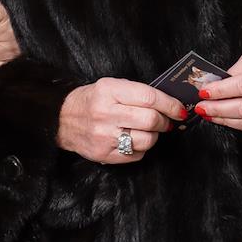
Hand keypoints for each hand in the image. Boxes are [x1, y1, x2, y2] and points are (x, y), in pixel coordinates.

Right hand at [57, 78, 187, 163]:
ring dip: (155, 135)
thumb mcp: (109, 86)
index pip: (149, 97)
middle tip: (167, 121)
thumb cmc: (90, 100)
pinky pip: (137, 154)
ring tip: (149, 130)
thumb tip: (168, 103)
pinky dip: (142, 148)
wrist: (61, 120)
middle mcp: (106, 113)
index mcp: (109, 90)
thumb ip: (136, 93)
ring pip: (147, 140)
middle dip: (165, 121)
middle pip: (151, 120)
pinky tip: (135, 139)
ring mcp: (104, 136)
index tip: (180, 109)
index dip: (170, 104)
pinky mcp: (105, 154)